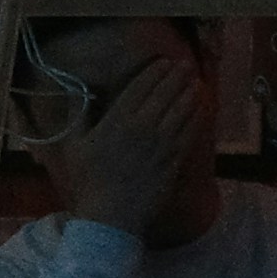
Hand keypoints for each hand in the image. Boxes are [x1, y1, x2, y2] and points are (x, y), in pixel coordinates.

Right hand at [25, 50, 209, 233]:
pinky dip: (198, 116)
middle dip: (177, 76)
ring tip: (197, 82)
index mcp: (118, 119)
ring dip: (191, 92)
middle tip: (185, 66)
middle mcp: (143, 125)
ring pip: (182, 109)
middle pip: (166, 92)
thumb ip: (76, 114)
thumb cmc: (89, 181)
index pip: (142, 85)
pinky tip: (202, 108)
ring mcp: (162, 142)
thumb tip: (76, 89)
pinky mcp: (174, 158)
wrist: (111, 215)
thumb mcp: (73, 145)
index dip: (156, 70)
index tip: (164, 62)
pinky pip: (190, 131)